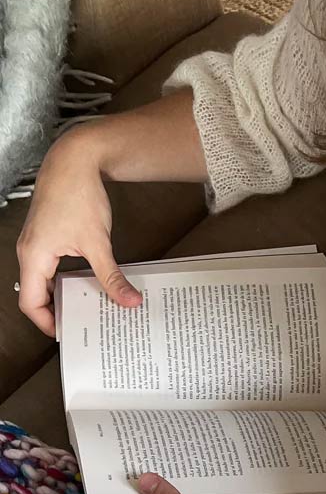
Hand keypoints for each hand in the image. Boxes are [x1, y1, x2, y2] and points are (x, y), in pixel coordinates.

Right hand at [16, 126, 141, 336]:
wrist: (75, 158)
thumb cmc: (77, 193)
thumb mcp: (98, 242)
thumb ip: (112, 276)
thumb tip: (129, 301)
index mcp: (34, 256)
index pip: (30, 303)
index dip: (48, 323)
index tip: (70, 334)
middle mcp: (29, 252)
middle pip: (36, 296)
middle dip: (58, 313)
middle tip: (84, 326)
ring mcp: (36, 244)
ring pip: (44, 282)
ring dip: (64, 297)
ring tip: (89, 309)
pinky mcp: (47, 237)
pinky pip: (51, 268)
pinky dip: (67, 281)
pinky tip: (88, 285)